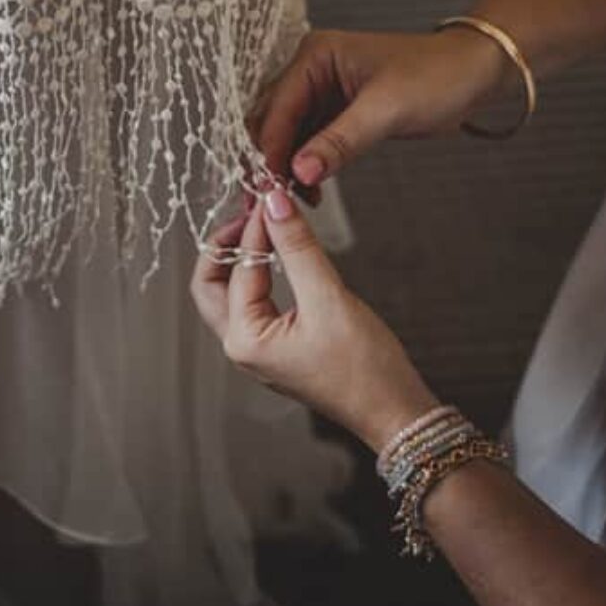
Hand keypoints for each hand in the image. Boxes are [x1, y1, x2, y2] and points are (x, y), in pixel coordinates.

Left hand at [191, 191, 440, 451]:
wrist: (395, 411)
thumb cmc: (366, 369)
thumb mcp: (329, 298)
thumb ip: (298, 247)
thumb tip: (274, 204)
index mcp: (244, 340)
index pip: (239, 266)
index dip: (255, 226)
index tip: (272, 193)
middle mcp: (242, 347)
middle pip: (210, 283)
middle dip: (227, 244)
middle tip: (254, 213)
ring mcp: (258, 350)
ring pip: (230, 293)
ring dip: (242, 257)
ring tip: (267, 226)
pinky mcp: (276, 348)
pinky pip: (254, 303)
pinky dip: (260, 274)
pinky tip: (280, 255)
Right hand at [253, 27, 513, 191]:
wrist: (475, 73)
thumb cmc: (437, 75)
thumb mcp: (386, 110)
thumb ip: (338, 141)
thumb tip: (299, 171)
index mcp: (315, 55)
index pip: (278, 107)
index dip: (271, 148)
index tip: (269, 185)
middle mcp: (311, 69)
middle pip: (272, 120)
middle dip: (272, 158)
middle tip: (274, 198)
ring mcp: (321, 90)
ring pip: (287, 134)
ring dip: (288, 165)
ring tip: (294, 200)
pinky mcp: (335, 111)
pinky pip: (307, 141)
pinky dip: (306, 165)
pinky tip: (312, 189)